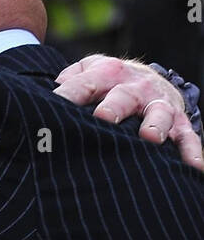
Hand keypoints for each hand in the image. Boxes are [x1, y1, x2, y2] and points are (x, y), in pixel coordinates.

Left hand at [54, 54, 203, 170]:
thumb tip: (51, 93)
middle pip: (124, 96)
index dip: (68, 95)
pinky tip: (194, 167)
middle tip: (102, 118)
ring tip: (150, 138)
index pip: (84, 84)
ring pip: (160, 113)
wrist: (149, 80)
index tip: (53, 106)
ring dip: (155, 124)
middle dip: (114, 107)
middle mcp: (135, 87)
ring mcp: (159, 105)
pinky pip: (187, 137)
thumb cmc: (108, 84)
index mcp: (107, 74)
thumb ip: (71, 80)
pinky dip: (191, 151)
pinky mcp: (178, 122)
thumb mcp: (90, 72)